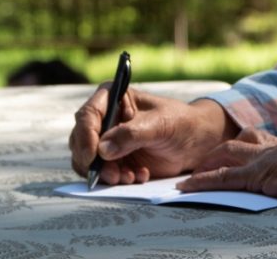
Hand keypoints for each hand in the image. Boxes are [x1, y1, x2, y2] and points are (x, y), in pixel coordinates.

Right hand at [69, 86, 236, 184]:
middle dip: (94, 162)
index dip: (85, 137)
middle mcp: (104, 118)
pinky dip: (117, 179)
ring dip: (105, 174)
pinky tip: (139, 176)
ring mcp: (107, 140)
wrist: (196, 141)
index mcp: (113, 97)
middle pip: (80, 141)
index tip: (93, 156)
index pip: (87, 115)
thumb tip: (103, 149)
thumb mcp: (161, 124)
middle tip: (113, 175)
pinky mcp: (114, 159)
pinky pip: (103, 173)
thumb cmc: (181, 122)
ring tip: (130, 177)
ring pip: (89, 161)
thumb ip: (132, 134)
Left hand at [177, 128, 276, 200]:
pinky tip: (187, 187)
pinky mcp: (255, 176)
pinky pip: (223, 178)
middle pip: (235, 143)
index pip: (253, 139)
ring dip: (205, 166)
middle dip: (215, 154)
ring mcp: (260, 161)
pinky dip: (203, 182)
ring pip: (225, 156)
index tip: (226, 152)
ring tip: (189, 178)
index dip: (238, 144)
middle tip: (200, 166)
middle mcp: (268, 148)